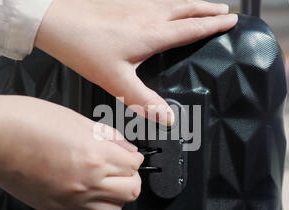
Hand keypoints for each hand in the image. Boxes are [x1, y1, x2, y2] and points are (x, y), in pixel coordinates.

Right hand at [0, 94, 143, 209]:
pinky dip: (94, 202)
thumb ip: (107, 137)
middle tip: (122, 167)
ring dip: (116, 195)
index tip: (127, 154)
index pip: (134, 165)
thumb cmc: (26, 122)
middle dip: (131, 177)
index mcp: (95, 155)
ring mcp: (72, 199)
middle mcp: (87, 182)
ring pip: (114, 209)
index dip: (133, 157)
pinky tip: (85, 186)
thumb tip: (126, 148)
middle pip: (131, 191)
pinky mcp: (57, 207)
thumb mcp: (76, 119)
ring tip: (107, 181)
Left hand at [35, 0, 237, 124]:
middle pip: (188, 8)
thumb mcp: (116, 81)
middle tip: (226, 11)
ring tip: (205, 5)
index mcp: (153, 33)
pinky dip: (173, 1)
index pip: (192, 27)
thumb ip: (143, 101)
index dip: (214, 24)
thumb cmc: (85, 49)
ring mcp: (137, 5)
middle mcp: (149, 14)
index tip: (231, 21)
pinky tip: (167, 6)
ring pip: (174, 1)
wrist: (56, 21)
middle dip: (210, 9)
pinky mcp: (124, 3)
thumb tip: (168, 118)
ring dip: (193, 3)